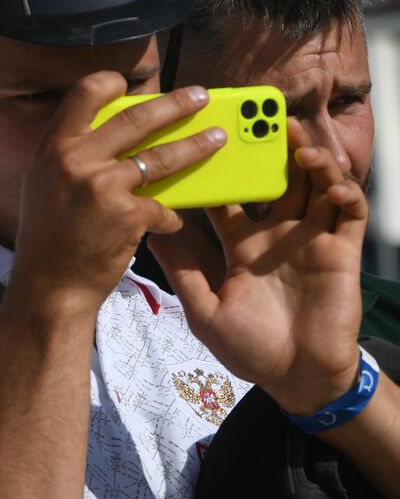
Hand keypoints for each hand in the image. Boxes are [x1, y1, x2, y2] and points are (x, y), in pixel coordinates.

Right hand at [12, 75, 220, 314]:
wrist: (49, 287)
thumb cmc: (49, 238)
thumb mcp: (43, 185)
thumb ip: (70, 156)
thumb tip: (108, 130)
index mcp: (52, 148)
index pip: (85, 93)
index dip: (113, 84)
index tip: (135, 86)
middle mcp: (74, 160)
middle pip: (136, 117)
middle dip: (176, 104)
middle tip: (201, 97)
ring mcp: (101, 186)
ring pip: (161, 156)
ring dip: (196, 145)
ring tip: (217, 139)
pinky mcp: (127, 214)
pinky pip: (163, 205)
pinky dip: (171, 215)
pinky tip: (173, 220)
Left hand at [148, 118, 366, 413]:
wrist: (296, 378)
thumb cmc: (248, 348)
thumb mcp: (205, 309)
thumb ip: (182, 270)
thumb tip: (149, 232)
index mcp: (241, 245)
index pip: (228, 196)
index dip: (217, 170)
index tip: (200, 141)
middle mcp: (275, 235)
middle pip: (274, 179)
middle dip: (268, 149)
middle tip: (258, 120)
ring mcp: (310, 240)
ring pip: (313, 185)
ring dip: (310, 159)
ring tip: (297, 142)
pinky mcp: (342, 252)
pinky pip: (349, 212)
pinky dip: (344, 192)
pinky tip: (330, 185)